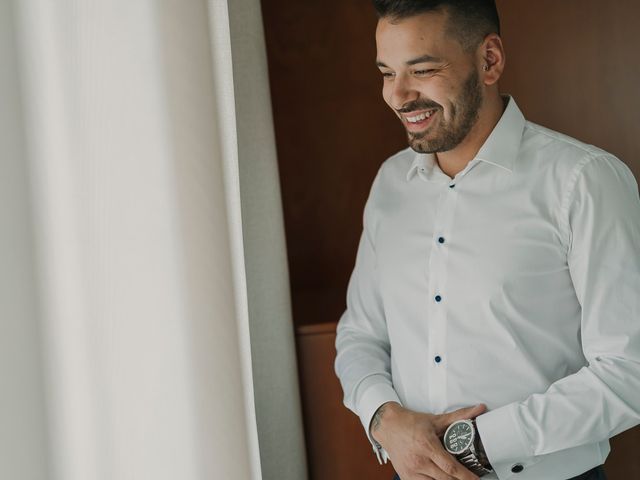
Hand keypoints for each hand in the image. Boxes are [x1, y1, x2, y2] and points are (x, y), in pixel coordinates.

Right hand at [371, 402, 486, 479]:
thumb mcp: (436, 419)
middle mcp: (418, 460)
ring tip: (453, 476)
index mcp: (427, 445)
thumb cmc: (410, 423)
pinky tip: (438, 476)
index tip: (475, 479)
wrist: (387, 426)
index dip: (465, 476)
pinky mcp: (406, 476)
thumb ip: (459, 416)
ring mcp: (411, 470)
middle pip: (445, 479)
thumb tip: (479, 409)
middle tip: (468, 478)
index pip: (450, 467)